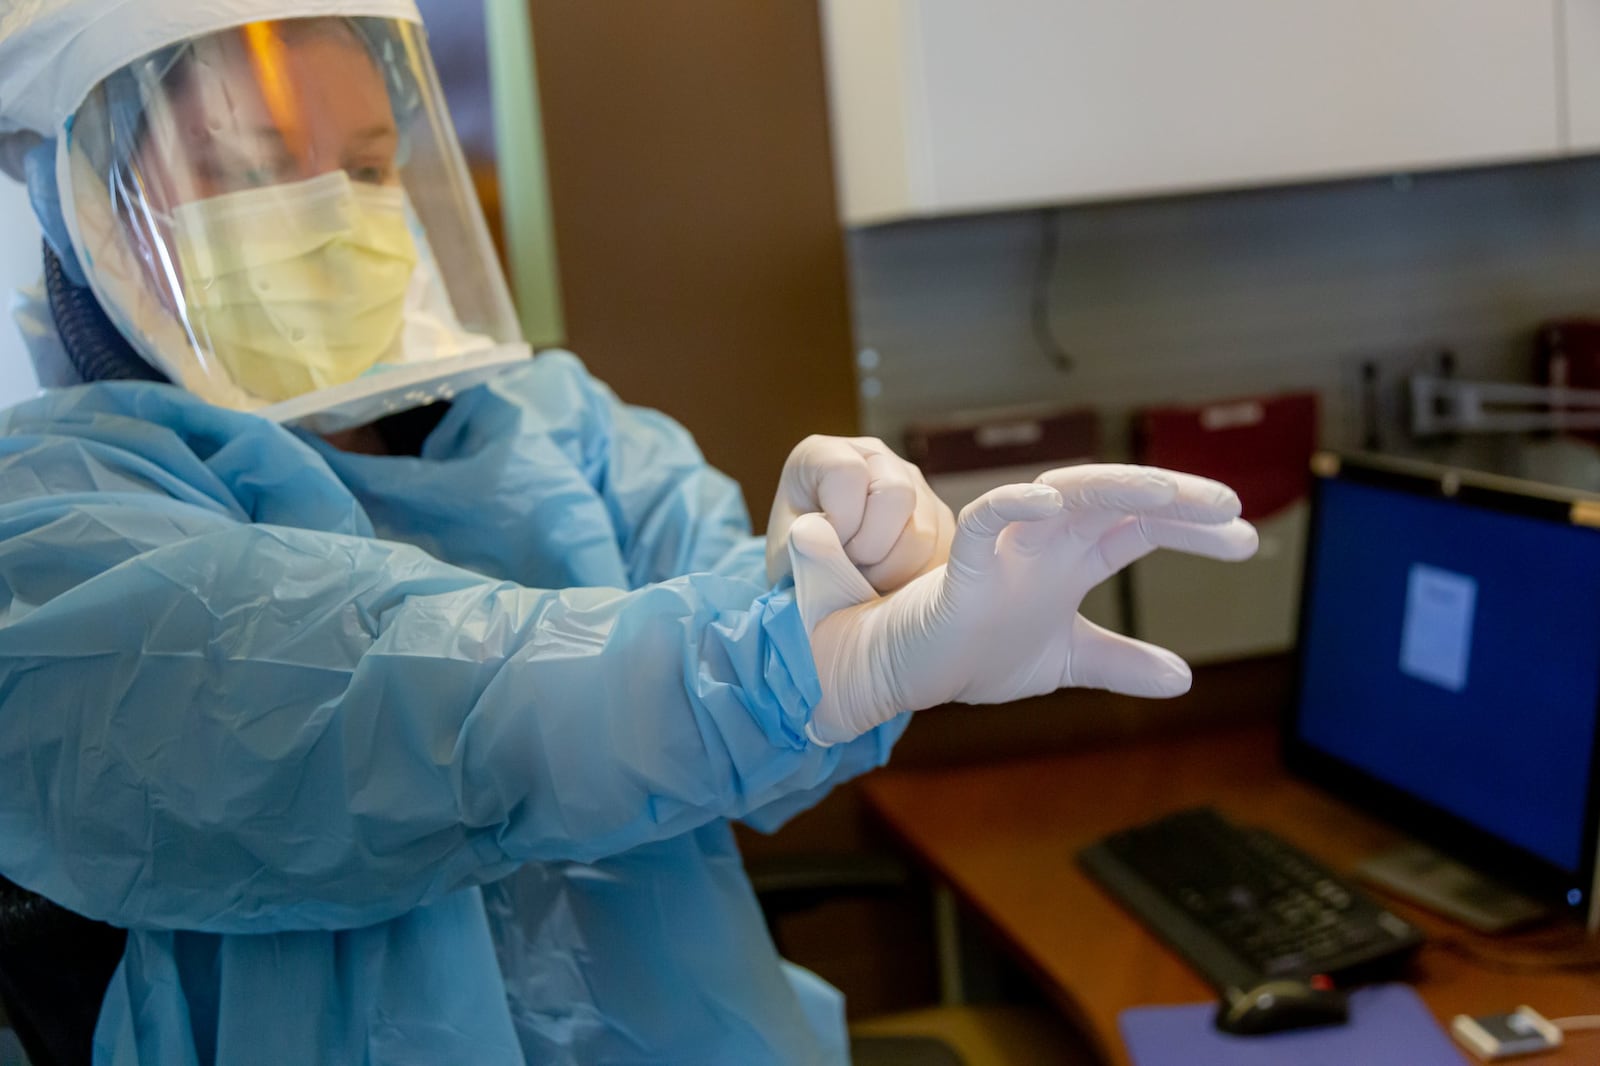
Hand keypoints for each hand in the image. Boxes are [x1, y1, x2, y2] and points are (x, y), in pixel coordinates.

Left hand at [765, 435, 954, 592]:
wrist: (817, 575)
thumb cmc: (798, 558)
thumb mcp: (785, 553)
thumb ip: (802, 547)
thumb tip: (821, 534)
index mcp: (825, 454)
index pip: (848, 473)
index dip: (839, 521)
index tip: (826, 546)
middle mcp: (875, 459)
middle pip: (897, 495)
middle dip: (871, 547)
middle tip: (849, 566)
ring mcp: (913, 485)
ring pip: (924, 531)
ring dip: (892, 570)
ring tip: (865, 577)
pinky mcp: (938, 519)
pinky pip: (940, 555)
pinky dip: (914, 581)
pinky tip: (887, 584)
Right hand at [788, 464, 1259, 744]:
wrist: (904, 672)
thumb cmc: (974, 650)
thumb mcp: (1064, 659)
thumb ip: (1119, 662)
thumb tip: (1183, 678)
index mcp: (1071, 557)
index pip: (1142, 527)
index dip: (1194, 528)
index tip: (1247, 540)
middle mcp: (1046, 540)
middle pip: (1118, 499)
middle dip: (1176, 499)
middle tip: (1231, 510)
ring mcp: (1007, 546)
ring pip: (1065, 492)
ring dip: (1118, 486)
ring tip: (1169, 493)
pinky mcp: (961, 563)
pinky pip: (986, 519)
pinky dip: (1014, 505)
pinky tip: (1048, 502)